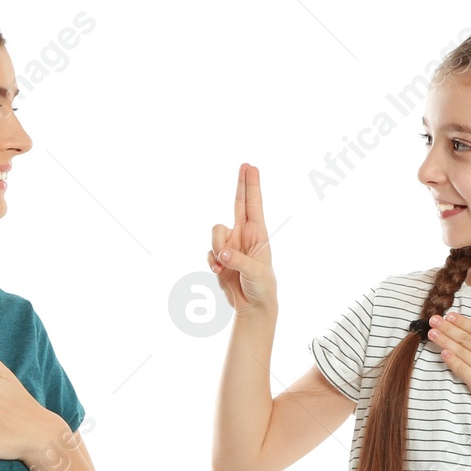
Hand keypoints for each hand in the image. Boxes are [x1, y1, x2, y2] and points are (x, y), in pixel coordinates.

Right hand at [207, 162, 276, 310]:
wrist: (252, 306)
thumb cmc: (262, 287)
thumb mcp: (255, 273)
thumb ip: (238, 261)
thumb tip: (222, 253)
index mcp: (258, 234)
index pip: (253, 204)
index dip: (251, 185)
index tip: (250, 167)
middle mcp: (243, 235)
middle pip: (238, 204)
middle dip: (240, 185)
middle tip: (245, 164)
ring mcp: (230, 245)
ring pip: (215, 234)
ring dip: (216, 248)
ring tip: (224, 265)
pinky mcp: (220, 258)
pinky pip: (209, 252)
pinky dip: (211, 261)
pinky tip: (219, 271)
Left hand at [427, 310, 470, 414]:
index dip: (462, 321)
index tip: (449, 315)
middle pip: (464, 338)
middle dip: (447, 327)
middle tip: (433, 320)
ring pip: (459, 351)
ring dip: (444, 341)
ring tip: (431, 333)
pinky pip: (461, 369)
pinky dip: (450, 360)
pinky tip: (442, 353)